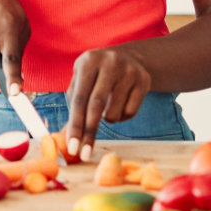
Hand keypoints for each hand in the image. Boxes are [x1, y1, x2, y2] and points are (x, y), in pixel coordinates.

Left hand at [65, 45, 152, 160]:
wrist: (128, 56)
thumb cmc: (97, 73)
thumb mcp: (82, 78)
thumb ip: (74, 104)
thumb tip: (66, 136)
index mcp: (88, 61)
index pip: (79, 98)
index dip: (75, 124)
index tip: (72, 147)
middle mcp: (109, 63)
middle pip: (96, 105)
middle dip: (89, 133)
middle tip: (84, 154)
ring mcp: (128, 71)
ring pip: (114, 112)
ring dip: (107, 120)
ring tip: (107, 108)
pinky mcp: (144, 80)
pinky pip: (130, 112)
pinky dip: (122, 117)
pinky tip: (121, 103)